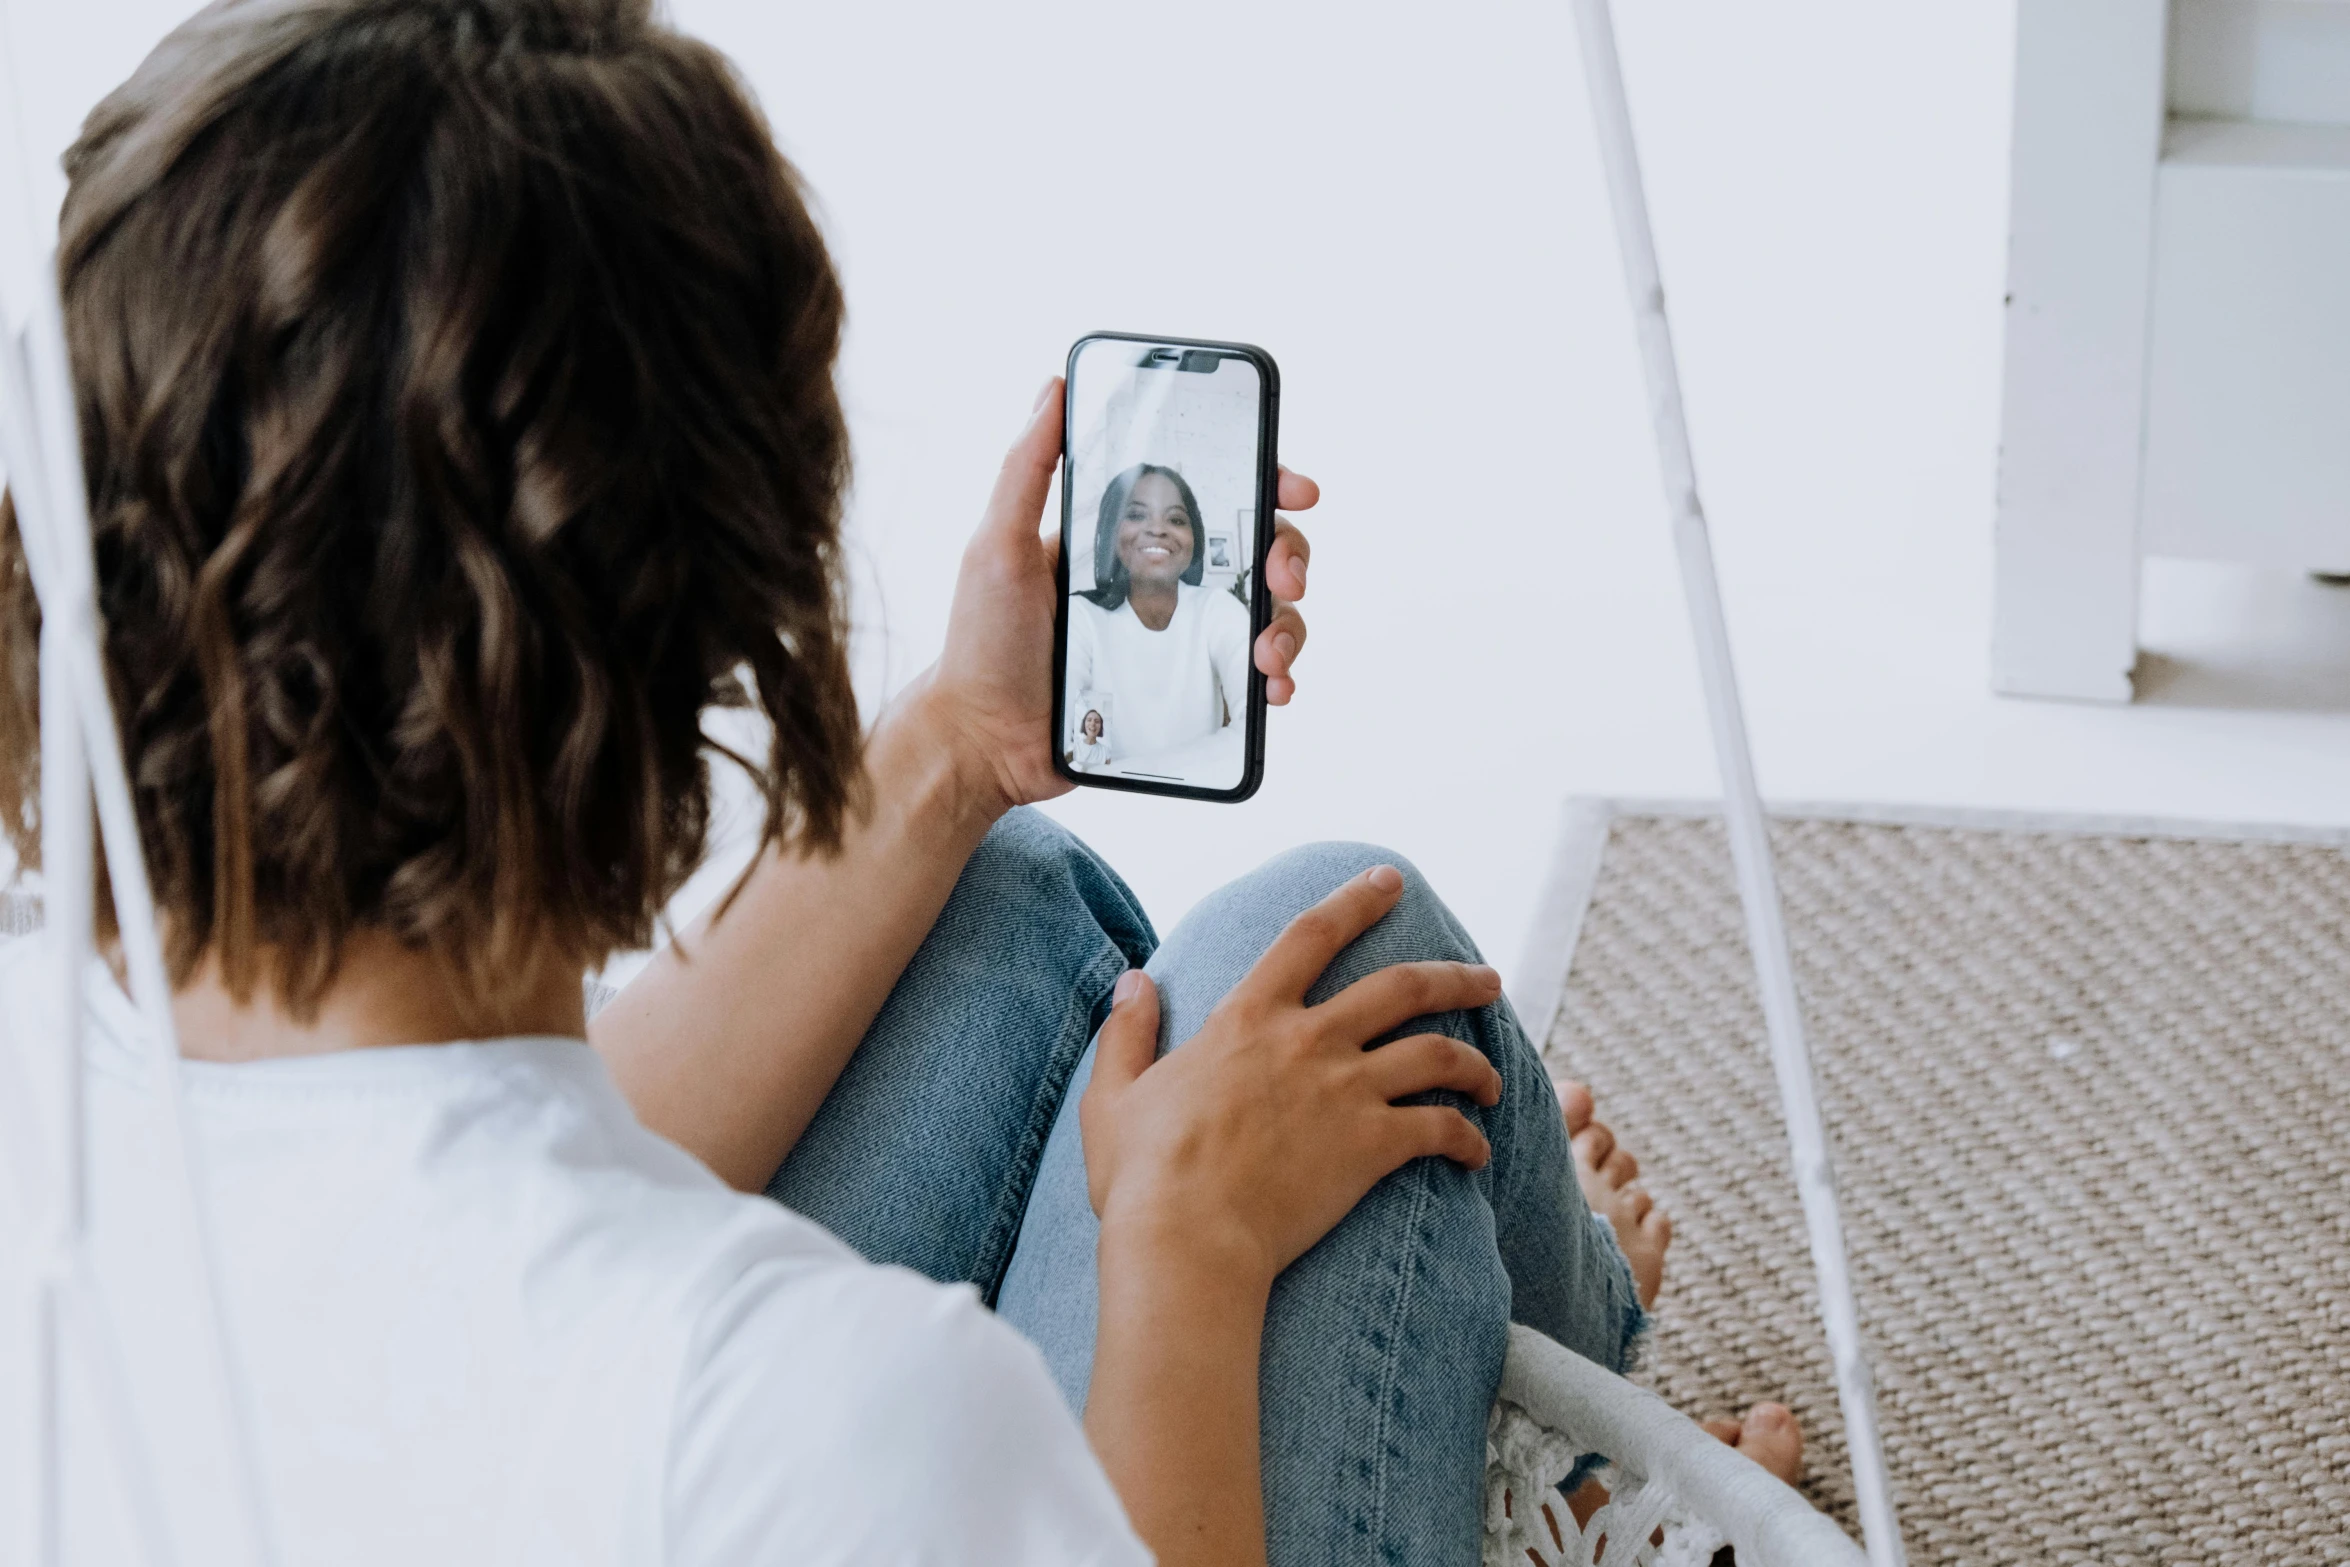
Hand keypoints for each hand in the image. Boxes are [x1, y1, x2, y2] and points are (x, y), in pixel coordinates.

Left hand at [914, 378, 1320, 817]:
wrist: (983, 742)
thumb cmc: (981, 644)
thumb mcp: (997, 546)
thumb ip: (1027, 468)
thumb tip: (1054, 386)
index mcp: (1125, 538)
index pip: (1206, 493)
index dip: (1259, 482)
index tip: (1290, 487)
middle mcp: (1159, 581)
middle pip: (1252, 551)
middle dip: (1288, 554)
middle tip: (1285, 575)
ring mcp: (1176, 638)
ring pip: (1263, 614)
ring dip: (1288, 624)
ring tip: (1267, 652)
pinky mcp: (1182, 691)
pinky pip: (1245, 678)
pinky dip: (1275, 679)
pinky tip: (1272, 688)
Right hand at [1079, 865, 1504, 1290]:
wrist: (1187, 1238)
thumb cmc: (1143, 1174)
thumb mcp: (1114, 1093)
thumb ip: (1128, 1032)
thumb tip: (1131, 980)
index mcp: (1248, 1018)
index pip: (1311, 935)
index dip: (1355, 901)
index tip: (1389, 881)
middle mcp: (1308, 1040)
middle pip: (1403, 986)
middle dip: (1456, 977)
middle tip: (1487, 978)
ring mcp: (1346, 1091)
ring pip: (1437, 1054)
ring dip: (1475, 1062)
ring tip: (1491, 1078)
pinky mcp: (1373, 1147)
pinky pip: (1442, 1129)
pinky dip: (1469, 1137)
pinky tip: (1478, 1151)